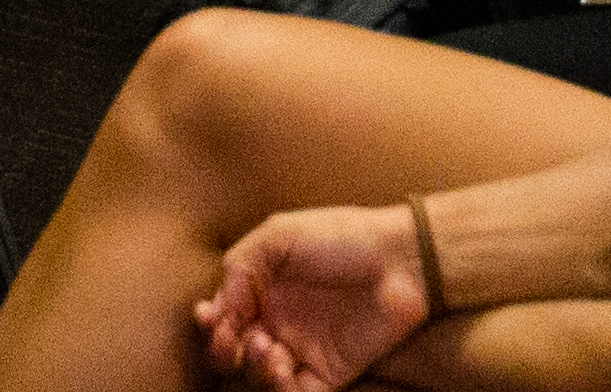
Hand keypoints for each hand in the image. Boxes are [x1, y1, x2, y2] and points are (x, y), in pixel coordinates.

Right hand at [197, 207, 434, 389]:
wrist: (400, 259)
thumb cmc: (341, 236)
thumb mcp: (280, 234)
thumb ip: (242, 263)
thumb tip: (221, 306)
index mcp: (263, 290)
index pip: (224, 316)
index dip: (211, 323)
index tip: (211, 317)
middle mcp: (278, 323)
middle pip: (233, 353)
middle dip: (224, 350)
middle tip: (238, 336)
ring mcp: (302, 351)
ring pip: (259, 379)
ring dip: (253, 369)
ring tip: (269, 348)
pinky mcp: (329, 374)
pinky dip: (280, 390)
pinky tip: (283, 368)